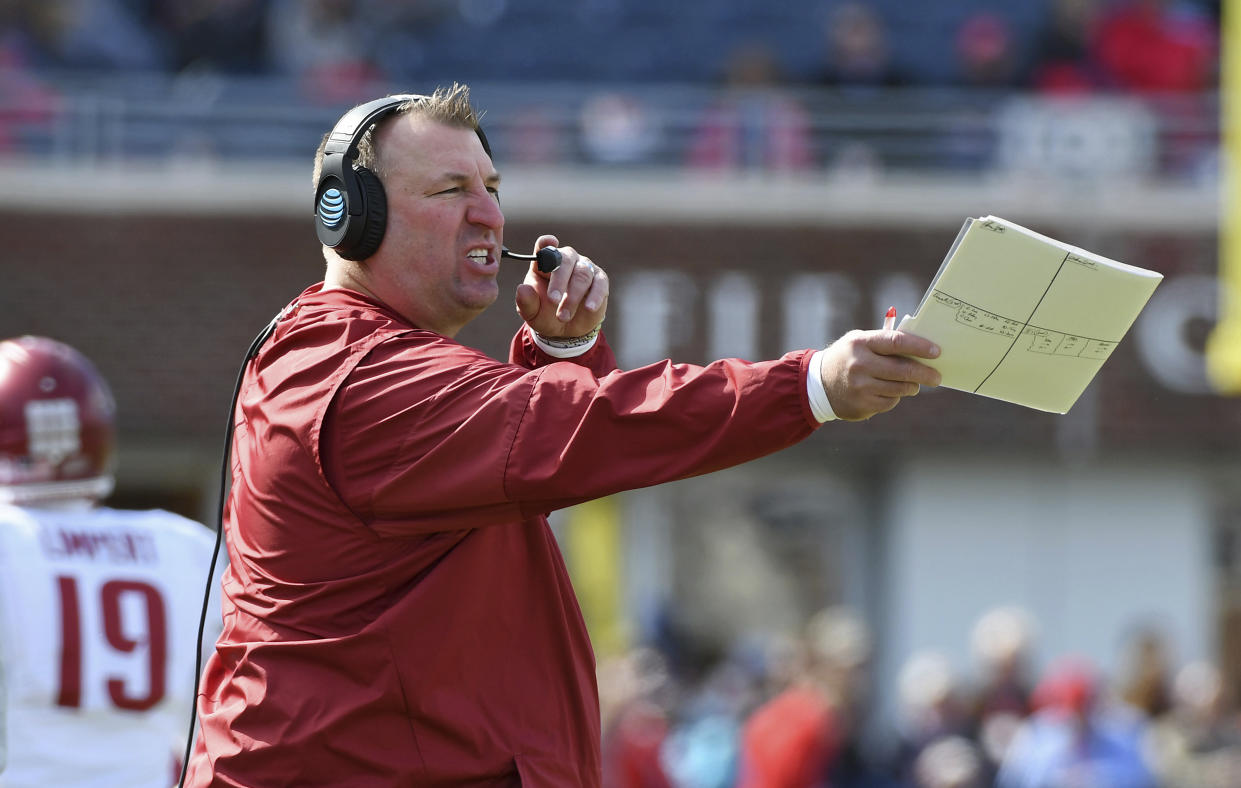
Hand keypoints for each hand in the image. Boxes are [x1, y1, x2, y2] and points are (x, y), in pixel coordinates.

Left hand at [514, 234, 608, 338]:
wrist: (566, 329)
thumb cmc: (545, 314)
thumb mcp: (532, 312)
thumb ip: (526, 301)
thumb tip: (522, 289)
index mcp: (544, 263)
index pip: (544, 247)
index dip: (546, 243)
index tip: (550, 242)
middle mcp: (565, 260)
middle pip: (565, 260)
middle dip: (559, 281)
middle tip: (553, 300)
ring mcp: (584, 268)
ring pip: (582, 274)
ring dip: (573, 296)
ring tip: (563, 316)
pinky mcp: (600, 281)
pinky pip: (600, 284)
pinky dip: (595, 296)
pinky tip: (589, 308)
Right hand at [818, 329, 941, 420]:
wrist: (818, 384)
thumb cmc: (848, 358)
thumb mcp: (860, 342)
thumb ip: (886, 342)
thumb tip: (922, 348)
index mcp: (861, 343)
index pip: (897, 342)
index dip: (920, 347)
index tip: (936, 352)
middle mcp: (860, 364)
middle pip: (903, 370)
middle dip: (925, 373)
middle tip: (936, 377)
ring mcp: (860, 387)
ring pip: (900, 388)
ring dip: (912, 386)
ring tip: (913, 383)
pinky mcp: (862, 404)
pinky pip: (890, 401)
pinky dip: (895, 397)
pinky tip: (888, 391)